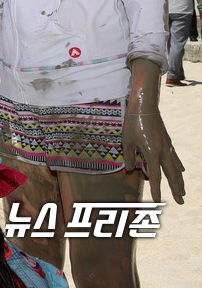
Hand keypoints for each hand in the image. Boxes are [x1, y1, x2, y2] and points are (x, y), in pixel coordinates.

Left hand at [122, 57, 185, 203]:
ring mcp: (167, 147)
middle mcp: (163, 152)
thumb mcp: (126, 140)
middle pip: (172, 175)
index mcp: (153, 153)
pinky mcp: (167, 141)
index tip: (158, 200)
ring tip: (182, 192)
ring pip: (176, 168)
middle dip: (176, 189)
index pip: (156, 176)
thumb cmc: (133, 122)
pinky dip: (179, 167)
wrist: (145, 106)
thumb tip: (130, 169)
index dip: (157, 189)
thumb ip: (129, 156)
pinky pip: (175, 158)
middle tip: (181, 202)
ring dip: (179, 180)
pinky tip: (182, 171)